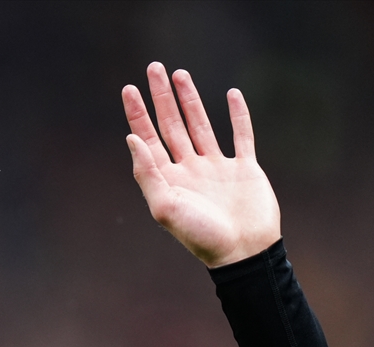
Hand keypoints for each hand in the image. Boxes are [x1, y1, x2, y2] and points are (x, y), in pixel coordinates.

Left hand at [122, 63, 280, 267]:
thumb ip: (147, 173)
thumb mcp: (165, 207)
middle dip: (161, 97)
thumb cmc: (201, 235)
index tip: (128, 88)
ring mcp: (217, 168)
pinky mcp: (244, 169)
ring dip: (190, 99)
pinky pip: (241, 135)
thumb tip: (130, 138)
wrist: (243, 252)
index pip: (147, 139)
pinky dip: (238, 115)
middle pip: (171, 125)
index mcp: (168, 180)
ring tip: (180, 74)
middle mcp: (190, 170)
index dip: (137, 114)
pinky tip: (231, 95)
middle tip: (153, 67)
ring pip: (200, 125)